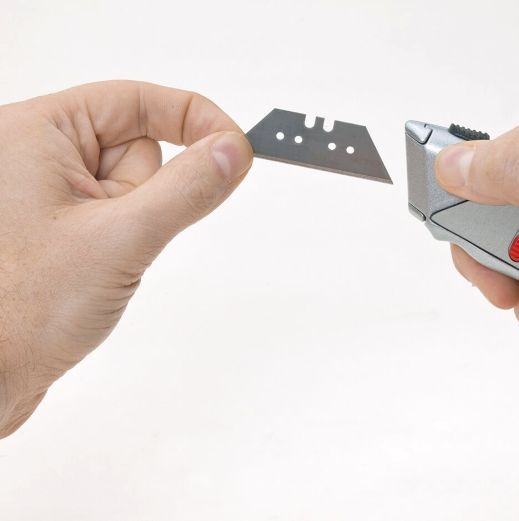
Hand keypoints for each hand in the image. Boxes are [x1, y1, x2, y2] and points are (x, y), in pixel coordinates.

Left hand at [0, 81, 252, 436]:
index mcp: (34, 131)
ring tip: (95, 264)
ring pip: (132, 187)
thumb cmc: (21, 310)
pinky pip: (117, 214)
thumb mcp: (123, 239)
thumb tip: (233, 150)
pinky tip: (91, 270)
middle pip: (137, 146)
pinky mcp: (54, 223)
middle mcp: (33, 152)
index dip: (195, 119)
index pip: (137, 100)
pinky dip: (122, 240)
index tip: (240, 149)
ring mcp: (43, 190)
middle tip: (113, 238)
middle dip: (145, 195)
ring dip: (134, 225)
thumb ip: (187, 189)